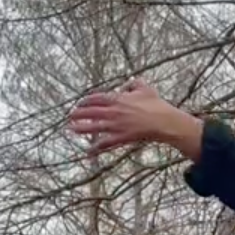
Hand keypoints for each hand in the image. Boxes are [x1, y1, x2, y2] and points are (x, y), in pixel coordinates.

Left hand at [67, 81, 196, 158]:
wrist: (164, 122)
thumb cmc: (156, 105)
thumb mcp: (145, 88)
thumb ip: (133, 83)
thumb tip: (125, 84)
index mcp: (118, 98)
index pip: (96, 98)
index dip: (85, 100)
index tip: (80, 103)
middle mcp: (114, 112)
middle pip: (91, 112)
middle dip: (78, 114)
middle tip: (70, 116)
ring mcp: (117, 125)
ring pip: (94, 127)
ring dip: (81, 128)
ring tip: (71, 130)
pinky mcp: (122, 138)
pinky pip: (106, 143)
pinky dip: (96, 148)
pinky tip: (89, 152)